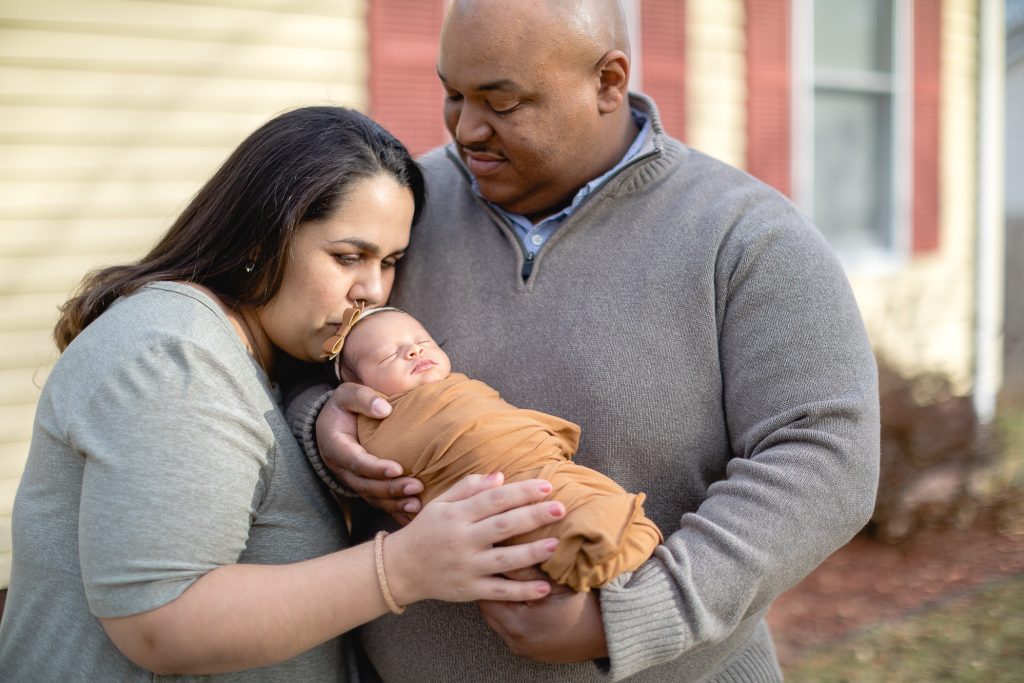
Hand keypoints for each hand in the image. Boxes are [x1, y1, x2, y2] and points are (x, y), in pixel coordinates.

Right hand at [316, 382, 423, 523]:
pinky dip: (395, 510)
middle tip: (417, 487)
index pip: (355, 461)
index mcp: (336, 446)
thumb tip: (385, 408)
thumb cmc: (344, 406)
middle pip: (365, 485)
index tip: (398, 468)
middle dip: (391, 489)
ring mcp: (352, 480)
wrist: (333, 422)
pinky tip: (414, 515)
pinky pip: (378, 502)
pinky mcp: (364, 486)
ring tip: (417, 504)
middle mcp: (341, 468)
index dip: (375, 468)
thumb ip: (363, 398)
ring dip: (394, 504)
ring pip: (372, 498)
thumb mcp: (346, 394)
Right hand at [386, 474, 566, 603]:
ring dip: (531, 553)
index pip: (494, 499)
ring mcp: (466, 567)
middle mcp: (462, 540)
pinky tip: (544, 588)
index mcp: (456, 515)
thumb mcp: (440, 503)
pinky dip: (521, 591)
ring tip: (555, 545)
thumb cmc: (425, 530)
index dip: (521, 491)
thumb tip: (500, 476)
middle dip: (533, 516)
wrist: (400, 568)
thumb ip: (468, 488)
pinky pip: (499, 592)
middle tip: (560, 508)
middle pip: (503, 526)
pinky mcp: (469, 590)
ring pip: (504, 560)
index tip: (546, 485)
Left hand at [478, 568, 608, 662]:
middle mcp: (515, 640)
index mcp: (518, 624)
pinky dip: (510, 613)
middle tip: (496, 565)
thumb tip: (501, 546)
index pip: (487, 594)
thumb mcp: (555, 581)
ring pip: (497, 619)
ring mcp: (522, 648)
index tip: (492, 556)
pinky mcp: (529, 651)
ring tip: (507, 580)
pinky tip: (519, 598)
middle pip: (489, 608)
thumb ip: (526, 566)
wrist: (609, 633)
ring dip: (501, 600)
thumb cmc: (585, 604)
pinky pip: (509, 629)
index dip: (489, 573)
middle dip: (492, 587)